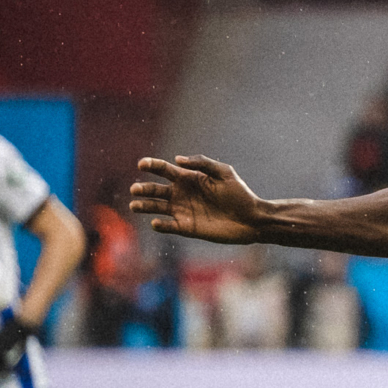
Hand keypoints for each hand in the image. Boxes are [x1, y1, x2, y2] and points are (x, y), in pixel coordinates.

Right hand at [131, 156, 268, 244]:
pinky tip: (156, 223)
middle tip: (135, 189)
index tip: (141, 164)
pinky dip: (160, 225)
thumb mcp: (224, 173)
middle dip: (143, 188)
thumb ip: (203, 163)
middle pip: (155, 189)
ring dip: (144, 206)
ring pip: (156, 207)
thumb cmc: (240, 194)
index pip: (164, 170)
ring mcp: (183, 211)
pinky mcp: (187, 228)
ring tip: (135, 205)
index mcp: (188, 178)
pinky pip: (169, 226)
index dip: (151, 165)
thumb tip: (177, 159)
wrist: (252, 219)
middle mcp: (181, 194)